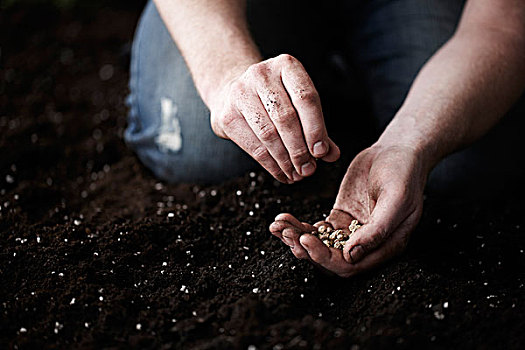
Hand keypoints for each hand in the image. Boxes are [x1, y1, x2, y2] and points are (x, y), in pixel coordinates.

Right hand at [210, 54, 339, 183]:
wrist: (233, 93)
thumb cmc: (274, 99)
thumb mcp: (298, 103)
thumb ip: (317, 127)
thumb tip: (331, 154)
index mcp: (286, 65)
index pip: (306, 98)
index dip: (316, 128)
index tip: (321, 152)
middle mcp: (261, 74)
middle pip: (286, 118)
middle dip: (300, 149)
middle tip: (309, 169)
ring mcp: (240, 92)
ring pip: (269, 134)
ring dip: (286, 160)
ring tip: (297, 174)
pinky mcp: (227, 115)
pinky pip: (254, 146)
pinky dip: (271, 165)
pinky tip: (282, 173)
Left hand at [270, 144, 426, 276]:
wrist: (398, 150)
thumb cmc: (404, 173)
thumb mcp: (396, 199)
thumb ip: (377, 230)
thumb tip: (351, 256)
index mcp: (385, 247)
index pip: (349, 266)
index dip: (324, 258)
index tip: (306, 240)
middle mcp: (367, 245)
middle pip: (330, 259)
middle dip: (304, 249)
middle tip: (285, 232)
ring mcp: (351, 232)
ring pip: (320, 245)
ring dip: (297, 238)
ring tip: (278, 225)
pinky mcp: (340, 219)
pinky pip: (317, 229)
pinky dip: (299, 226)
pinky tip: (284, 219)